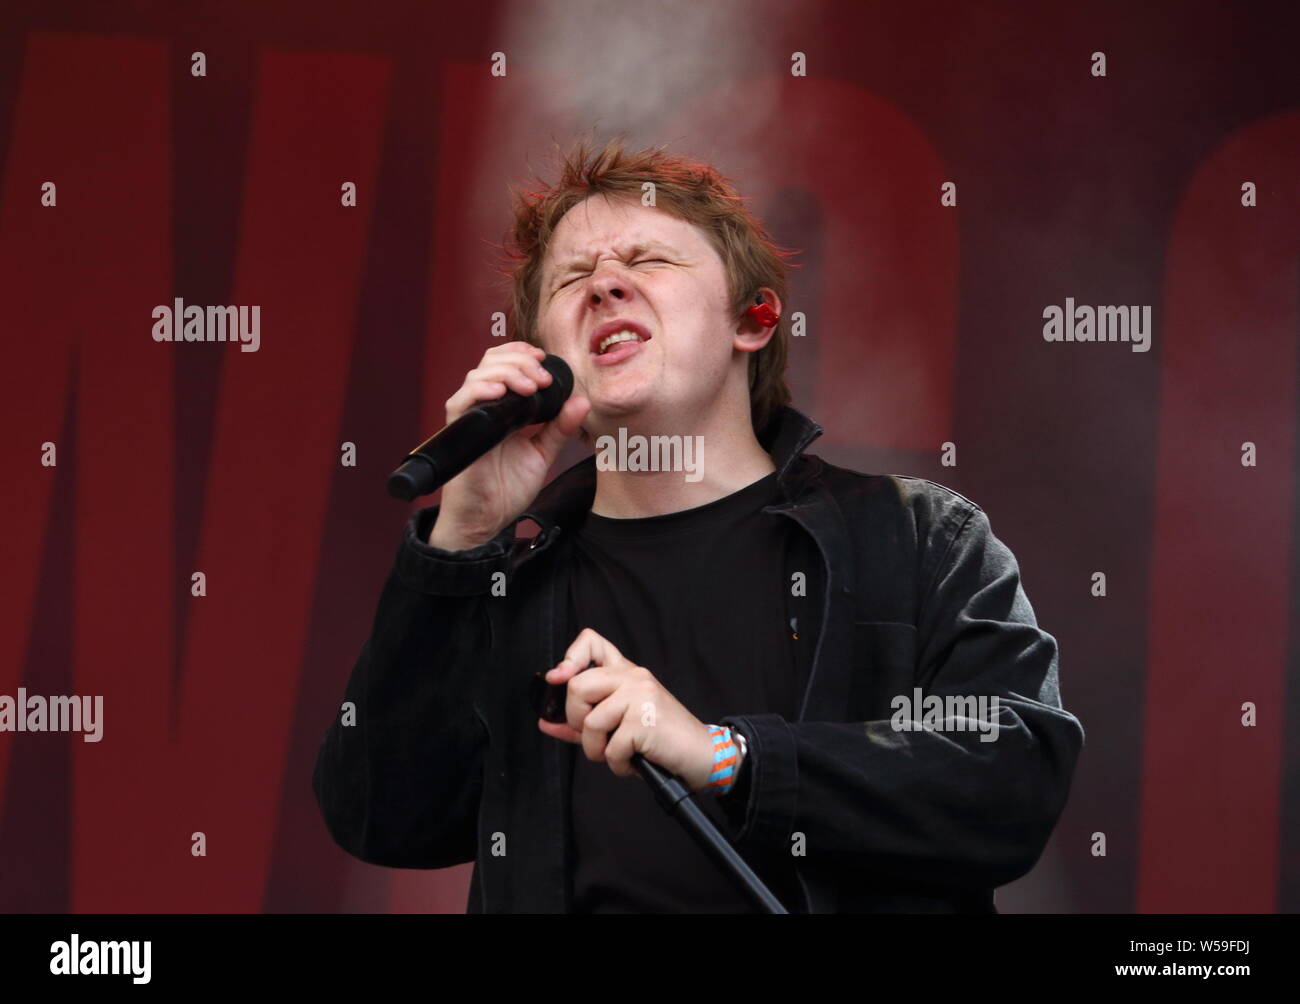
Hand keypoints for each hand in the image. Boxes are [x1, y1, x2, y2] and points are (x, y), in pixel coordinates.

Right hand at [428, 341, 589, 548]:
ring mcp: (469, 418)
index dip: (522, 353)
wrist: (486, 520)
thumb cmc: (506, 490)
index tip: (546, 360)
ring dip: (508, 372)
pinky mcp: (458, 432)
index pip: (504, 363)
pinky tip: (503, 393)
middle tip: (543, 378)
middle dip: (521, 361)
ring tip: (532, 386)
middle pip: (491, 361)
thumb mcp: (542, 454)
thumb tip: (581, 401)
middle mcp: (483, 407)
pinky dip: (482, 390)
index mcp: (503, 408)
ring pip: (478, 374)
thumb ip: (560, 428)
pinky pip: (461, 401)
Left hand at [538, 628, 717, 791]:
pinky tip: (634, 762)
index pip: (592, 642)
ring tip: (620, 755)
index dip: (569, 658)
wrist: (702, 754)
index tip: (559, 678)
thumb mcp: (619, 726)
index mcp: (626, 673)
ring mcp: (640, 695)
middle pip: (577, 686)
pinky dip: (618, 765)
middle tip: (597, 737)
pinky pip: (610, 748)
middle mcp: (634, 677)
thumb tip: (546, 722)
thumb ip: (582, 722)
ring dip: (598, 750)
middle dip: (576, 720)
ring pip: (590, 722)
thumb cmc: (661, 741)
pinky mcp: (645, 720)